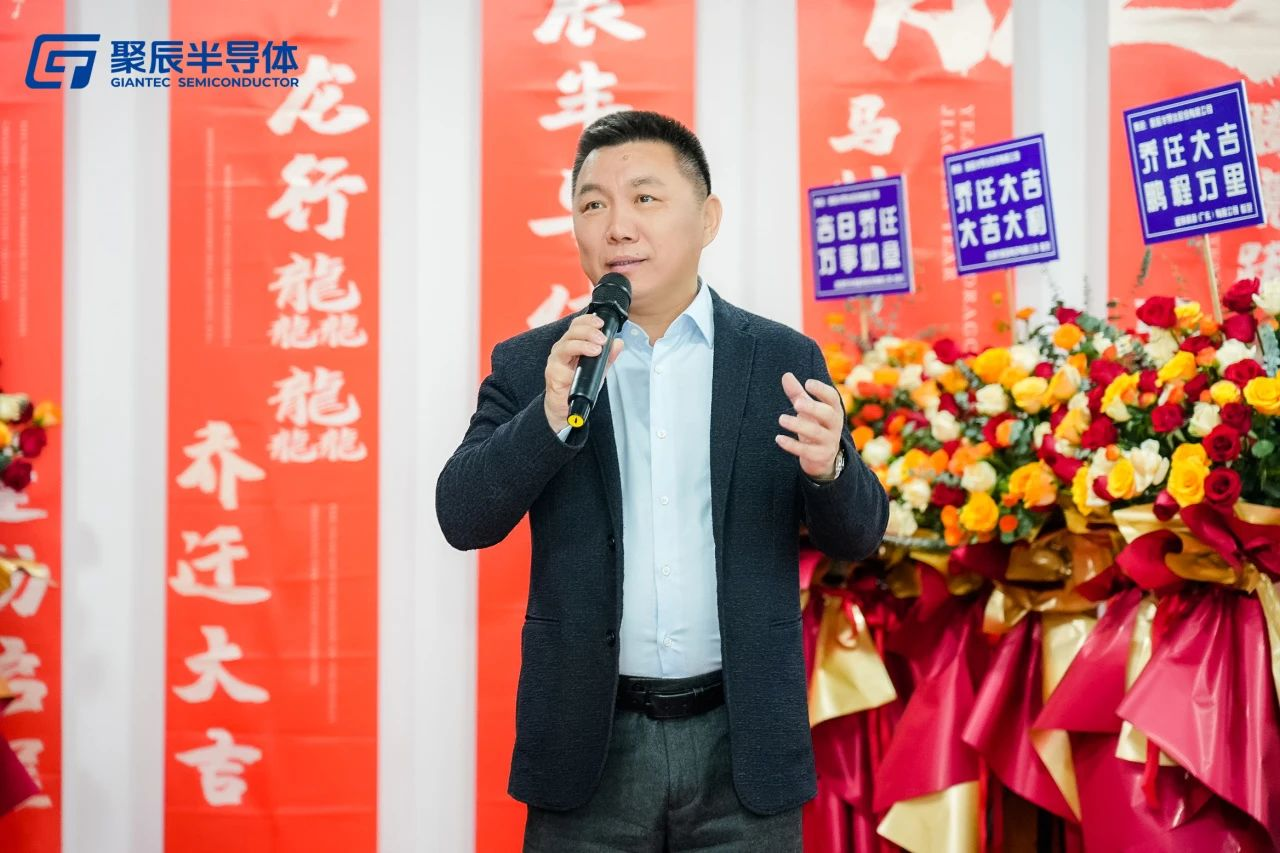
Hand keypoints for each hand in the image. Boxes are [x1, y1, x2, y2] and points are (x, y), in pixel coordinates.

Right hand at [544, 314, 624, 432]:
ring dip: (582, 345)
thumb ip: (608, 356)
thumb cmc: (577, 385)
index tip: (601, 323)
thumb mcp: (597, 369)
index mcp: (572, 344)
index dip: (588, 320)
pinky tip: (583, 366)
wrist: (564, 407)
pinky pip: (560, 366)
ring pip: (565, 346)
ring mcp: (555, 361)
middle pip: (571, 332)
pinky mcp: (552, 374)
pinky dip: (572, 365)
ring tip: (596, 350)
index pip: (578, 325)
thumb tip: (618, 343)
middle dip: (588, 332)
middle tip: (602, 339)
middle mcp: (562, 349)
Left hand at [775, 372, 843, 479]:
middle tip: (796, 403)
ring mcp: (829, 442)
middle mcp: (834, 425)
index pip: (832, 397)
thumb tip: (786, 375)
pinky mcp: (820, 456)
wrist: (824, 458)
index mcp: (833, 410)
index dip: (821, 390)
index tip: (807, 383)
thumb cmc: (815, 426)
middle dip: (813, 408)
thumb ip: (798, 394)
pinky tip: (779, 438)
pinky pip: (807, 451)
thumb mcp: (808, 411)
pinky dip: (792, 445)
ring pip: (816, 433)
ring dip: (798, 425)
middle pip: (828, 414)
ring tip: (781, 419)